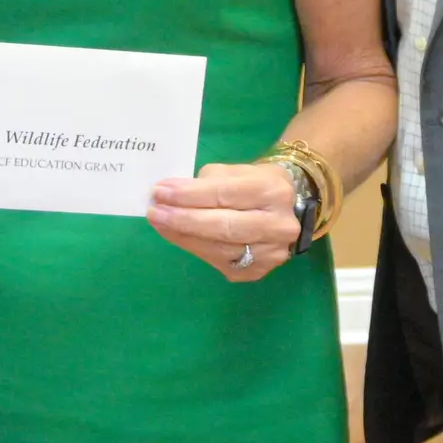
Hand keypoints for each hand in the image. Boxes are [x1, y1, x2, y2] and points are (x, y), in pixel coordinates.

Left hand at [147, 161, 299, 281]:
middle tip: (154, 212)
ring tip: (159, 223)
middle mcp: (277, 225)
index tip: (160, 191)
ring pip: (219, 248)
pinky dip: (194, 248)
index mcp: (273, 192)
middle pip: (223, 226)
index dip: (190, 194)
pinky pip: (219, 261)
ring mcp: (270, 253)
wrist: (288, 209)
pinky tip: (177, 236)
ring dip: (183, 236)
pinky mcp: (258, 271)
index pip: (225, 194)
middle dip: (183, 219)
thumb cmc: (255, 183)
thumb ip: (207, 182)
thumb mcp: (237, 171)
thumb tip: (171, 193)